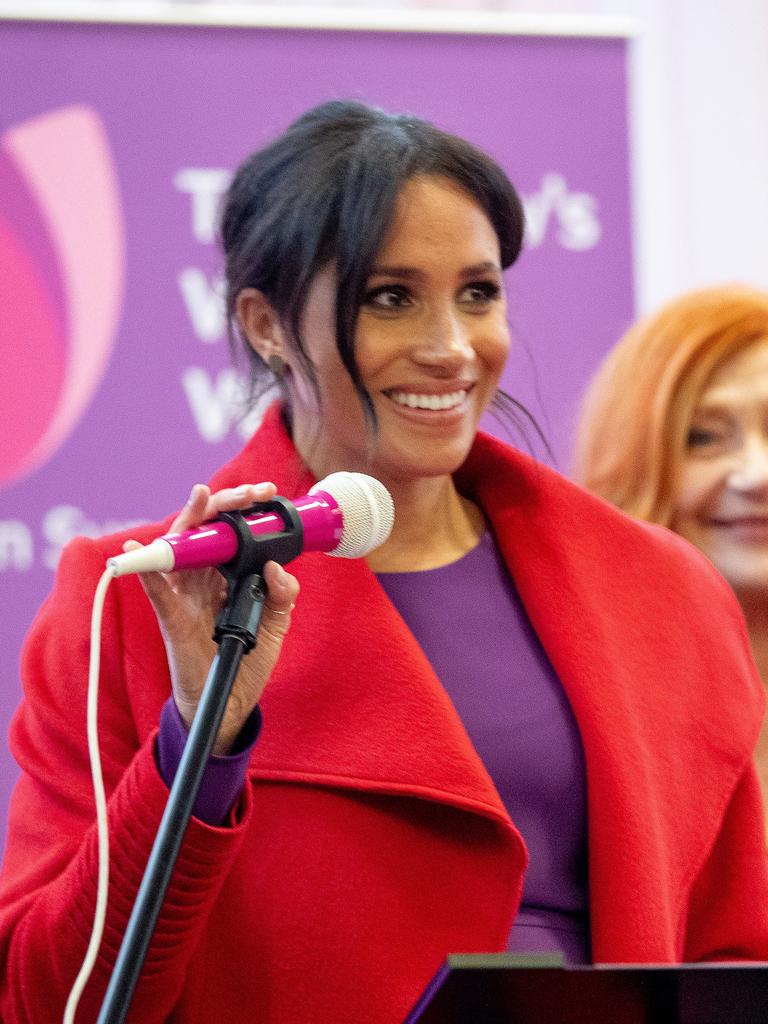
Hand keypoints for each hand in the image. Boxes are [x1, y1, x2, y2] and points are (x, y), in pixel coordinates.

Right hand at [123, 482, 299, 754]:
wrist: (232, 700)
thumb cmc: (248, 658)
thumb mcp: (276, 623)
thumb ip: (283, 594)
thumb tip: (276, 567)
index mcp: (226, 573)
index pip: (230, 531)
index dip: (244, 508)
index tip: (265, 492)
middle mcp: (203, 577)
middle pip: (205, 529)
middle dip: (225, 504)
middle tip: (249, 492)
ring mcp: (184, 595)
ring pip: (180, 548)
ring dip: (191, 520)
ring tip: (201, 497)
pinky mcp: (172, 618)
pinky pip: (157, 591)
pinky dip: (147, 570)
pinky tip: (140, 550)